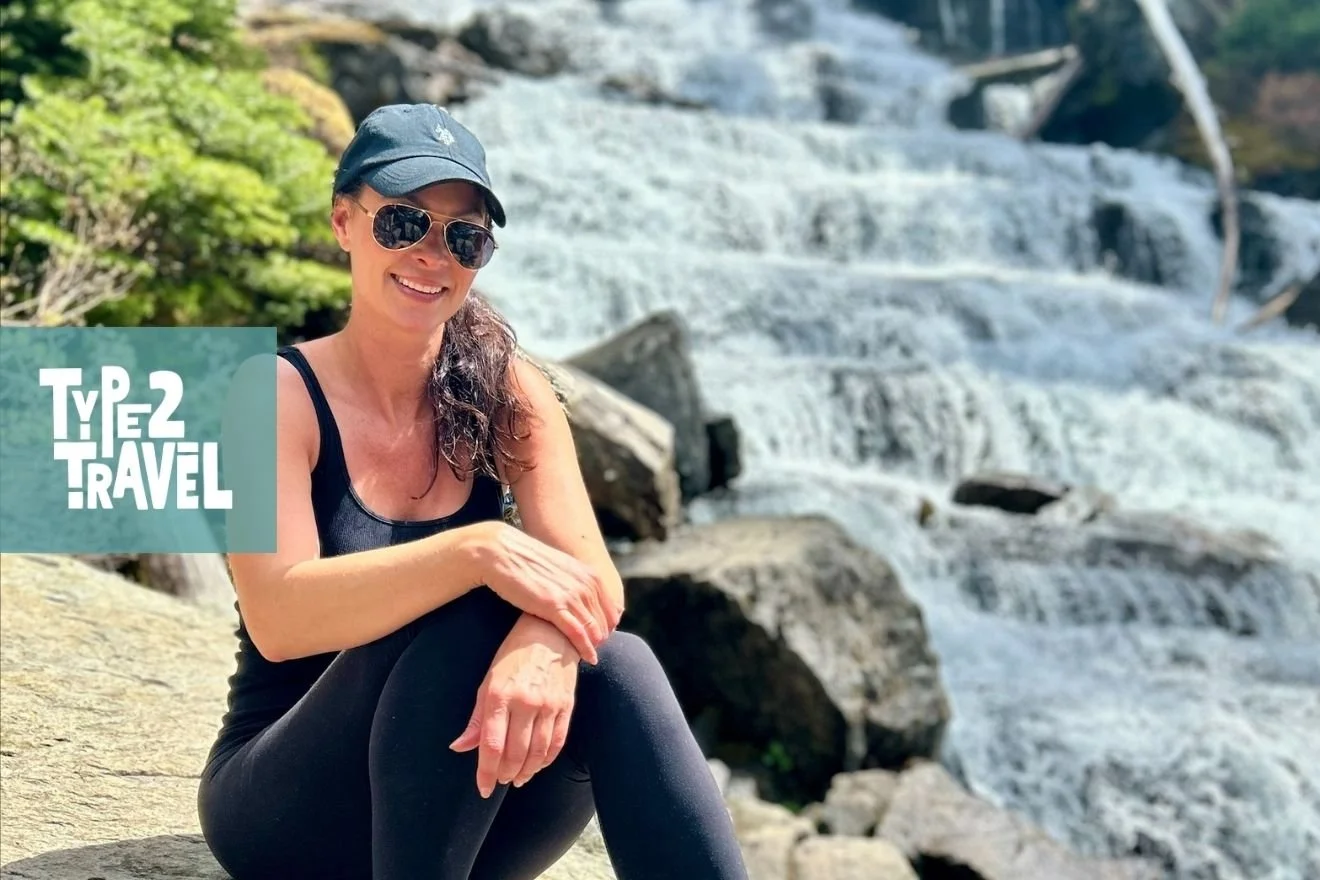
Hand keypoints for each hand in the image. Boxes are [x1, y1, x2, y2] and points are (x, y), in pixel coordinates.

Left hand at [449, 614, 579, 796]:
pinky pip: (557, 742)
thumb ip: (477, 718)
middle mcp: (526, 702)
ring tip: (518, 778)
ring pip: (538, 752)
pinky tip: (538, 765)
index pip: (491, 745)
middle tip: (500, 780)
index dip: (486, 772)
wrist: (551, 632)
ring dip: (527, 771)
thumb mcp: (489, 682)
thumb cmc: (513, 656)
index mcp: (500, 695)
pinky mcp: (567, 705)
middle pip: (516, 753)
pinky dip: (547, 759)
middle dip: (506, 773)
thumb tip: (459, 747)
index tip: (483, 789)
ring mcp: (549, 704)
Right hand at [470, 521, 620, 664]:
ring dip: (594, 646)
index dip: (608, 627)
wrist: (501, 553)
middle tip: (593, 651)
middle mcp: (585, 584)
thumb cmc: (527, 563)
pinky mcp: (554, 606)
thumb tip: (580, 597)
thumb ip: (575, 582)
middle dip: (601, 638)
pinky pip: (578, 634)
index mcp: (589, 575)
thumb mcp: (560, 568)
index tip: (599, 638)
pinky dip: (585, 648)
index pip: (612, 609)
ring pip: (594, 629)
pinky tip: (588, 659)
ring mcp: (571, 595)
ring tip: (590, 657)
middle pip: (605, 621)